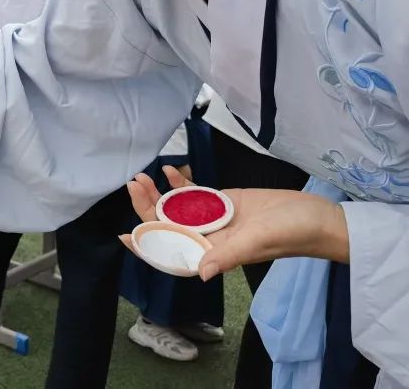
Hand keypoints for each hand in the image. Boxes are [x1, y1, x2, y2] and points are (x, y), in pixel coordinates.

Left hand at [121, 167, 349, 280]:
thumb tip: (201, 273)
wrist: (319, 217)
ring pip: (179, 209)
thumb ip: (228, 255)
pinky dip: (182, 184)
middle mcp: (212, 239)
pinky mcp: (227, 203)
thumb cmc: (293, 232)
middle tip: (134, 184)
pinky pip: (198, 196)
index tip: (125, 236)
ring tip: (143, 176)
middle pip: (169, 226)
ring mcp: (217, 220)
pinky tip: (171, 171)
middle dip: (147, 208)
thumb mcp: (258, 240)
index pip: (173, 253)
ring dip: (159, 194)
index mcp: (216, 253)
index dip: (148, 246)